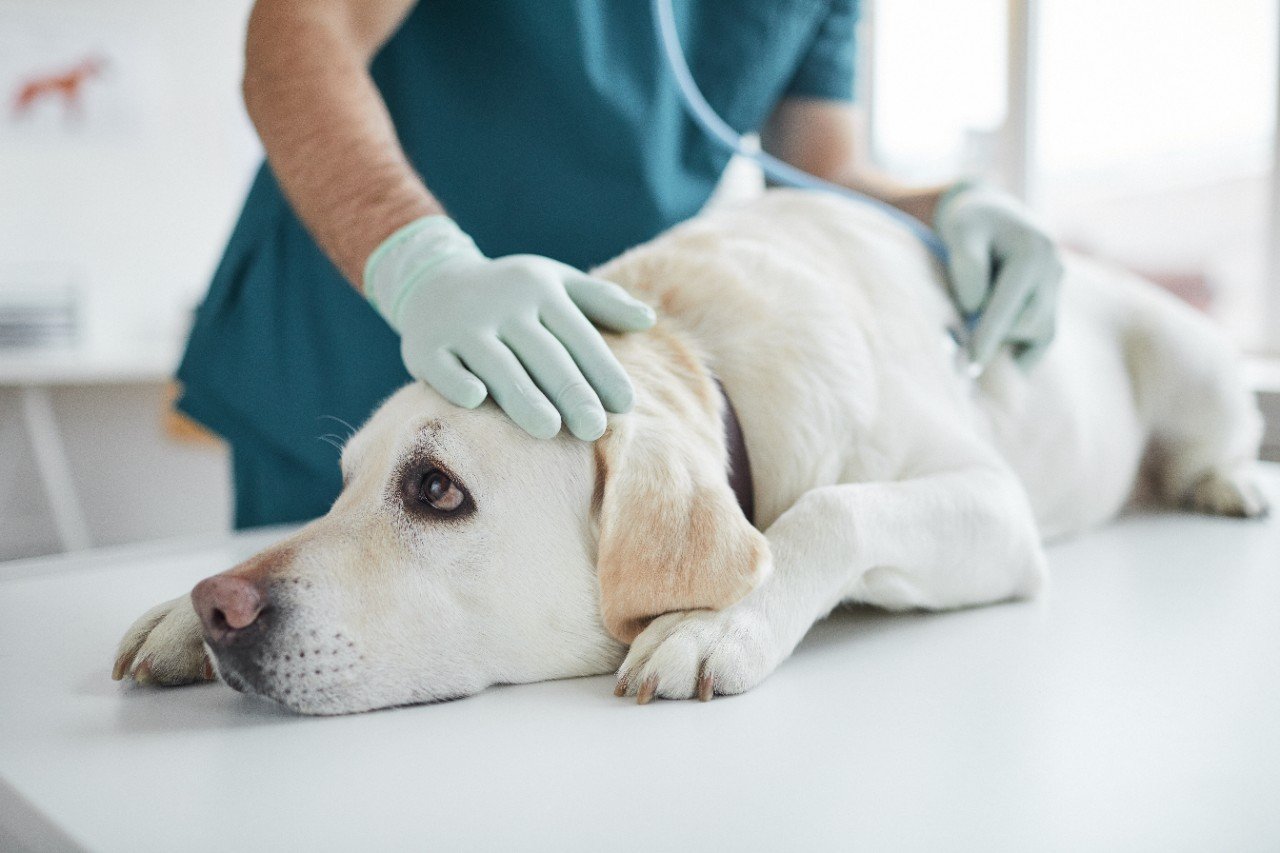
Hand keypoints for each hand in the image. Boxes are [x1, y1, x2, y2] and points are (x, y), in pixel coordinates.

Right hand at [364, 216, 654, 439]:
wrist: (433, 280)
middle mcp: (502, 305)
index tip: (624, 404)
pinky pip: (443, 367)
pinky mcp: (426, 347)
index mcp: (540, 290)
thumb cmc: (513, 292)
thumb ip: (603, 301)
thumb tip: (649, 320)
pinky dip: (457, 380)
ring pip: (496, 363)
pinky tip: (476, 399)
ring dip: (522, 395)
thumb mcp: (557, 283)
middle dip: (569, 391)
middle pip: (542, 354)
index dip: (601, 369)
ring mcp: (462, 325)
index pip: (577, 334)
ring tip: (549, 429)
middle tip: (594, 429)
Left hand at [934, 183, 1064, 367]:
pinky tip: (998, 358)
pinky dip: (1022, 352)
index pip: (1008, 305)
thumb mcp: (960, 232)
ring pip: (1038, 333)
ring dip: (1006, 340)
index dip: (987, 337)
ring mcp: (1058, 287)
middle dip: (994, 335)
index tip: (970, 365)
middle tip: (958, 337)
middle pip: (1026, 323)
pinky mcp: (1055, 301)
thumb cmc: (971, 223)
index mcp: (1032, 252)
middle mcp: (1054, 270)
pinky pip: (1044, 338)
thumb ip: (968, 267)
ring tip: (977, 331)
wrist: (993, 214)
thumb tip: (976, 310)